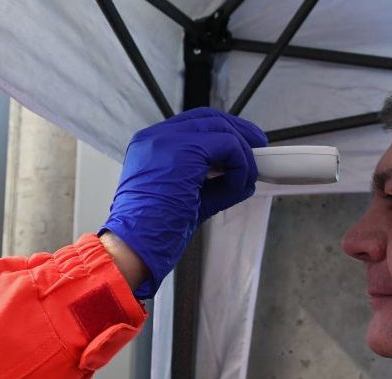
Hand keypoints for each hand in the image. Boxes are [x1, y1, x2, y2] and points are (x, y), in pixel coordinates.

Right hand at [100, 107, 266, 298]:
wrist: (133, 247)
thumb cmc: (153, 232)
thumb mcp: (187, 199)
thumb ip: (214, 183)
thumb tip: (245, 179)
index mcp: (150, 146)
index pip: (194, 124)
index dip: (223, 132)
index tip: (244, 148)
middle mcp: (155, 137)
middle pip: (209, 118)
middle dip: (240, 134)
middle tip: (259, 151)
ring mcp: (167, 141)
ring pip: (222, 130)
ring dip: (242, 155)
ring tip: (245, 180)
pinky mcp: (183, 151)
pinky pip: (228, 146)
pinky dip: (240, 166)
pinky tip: (236, 186)